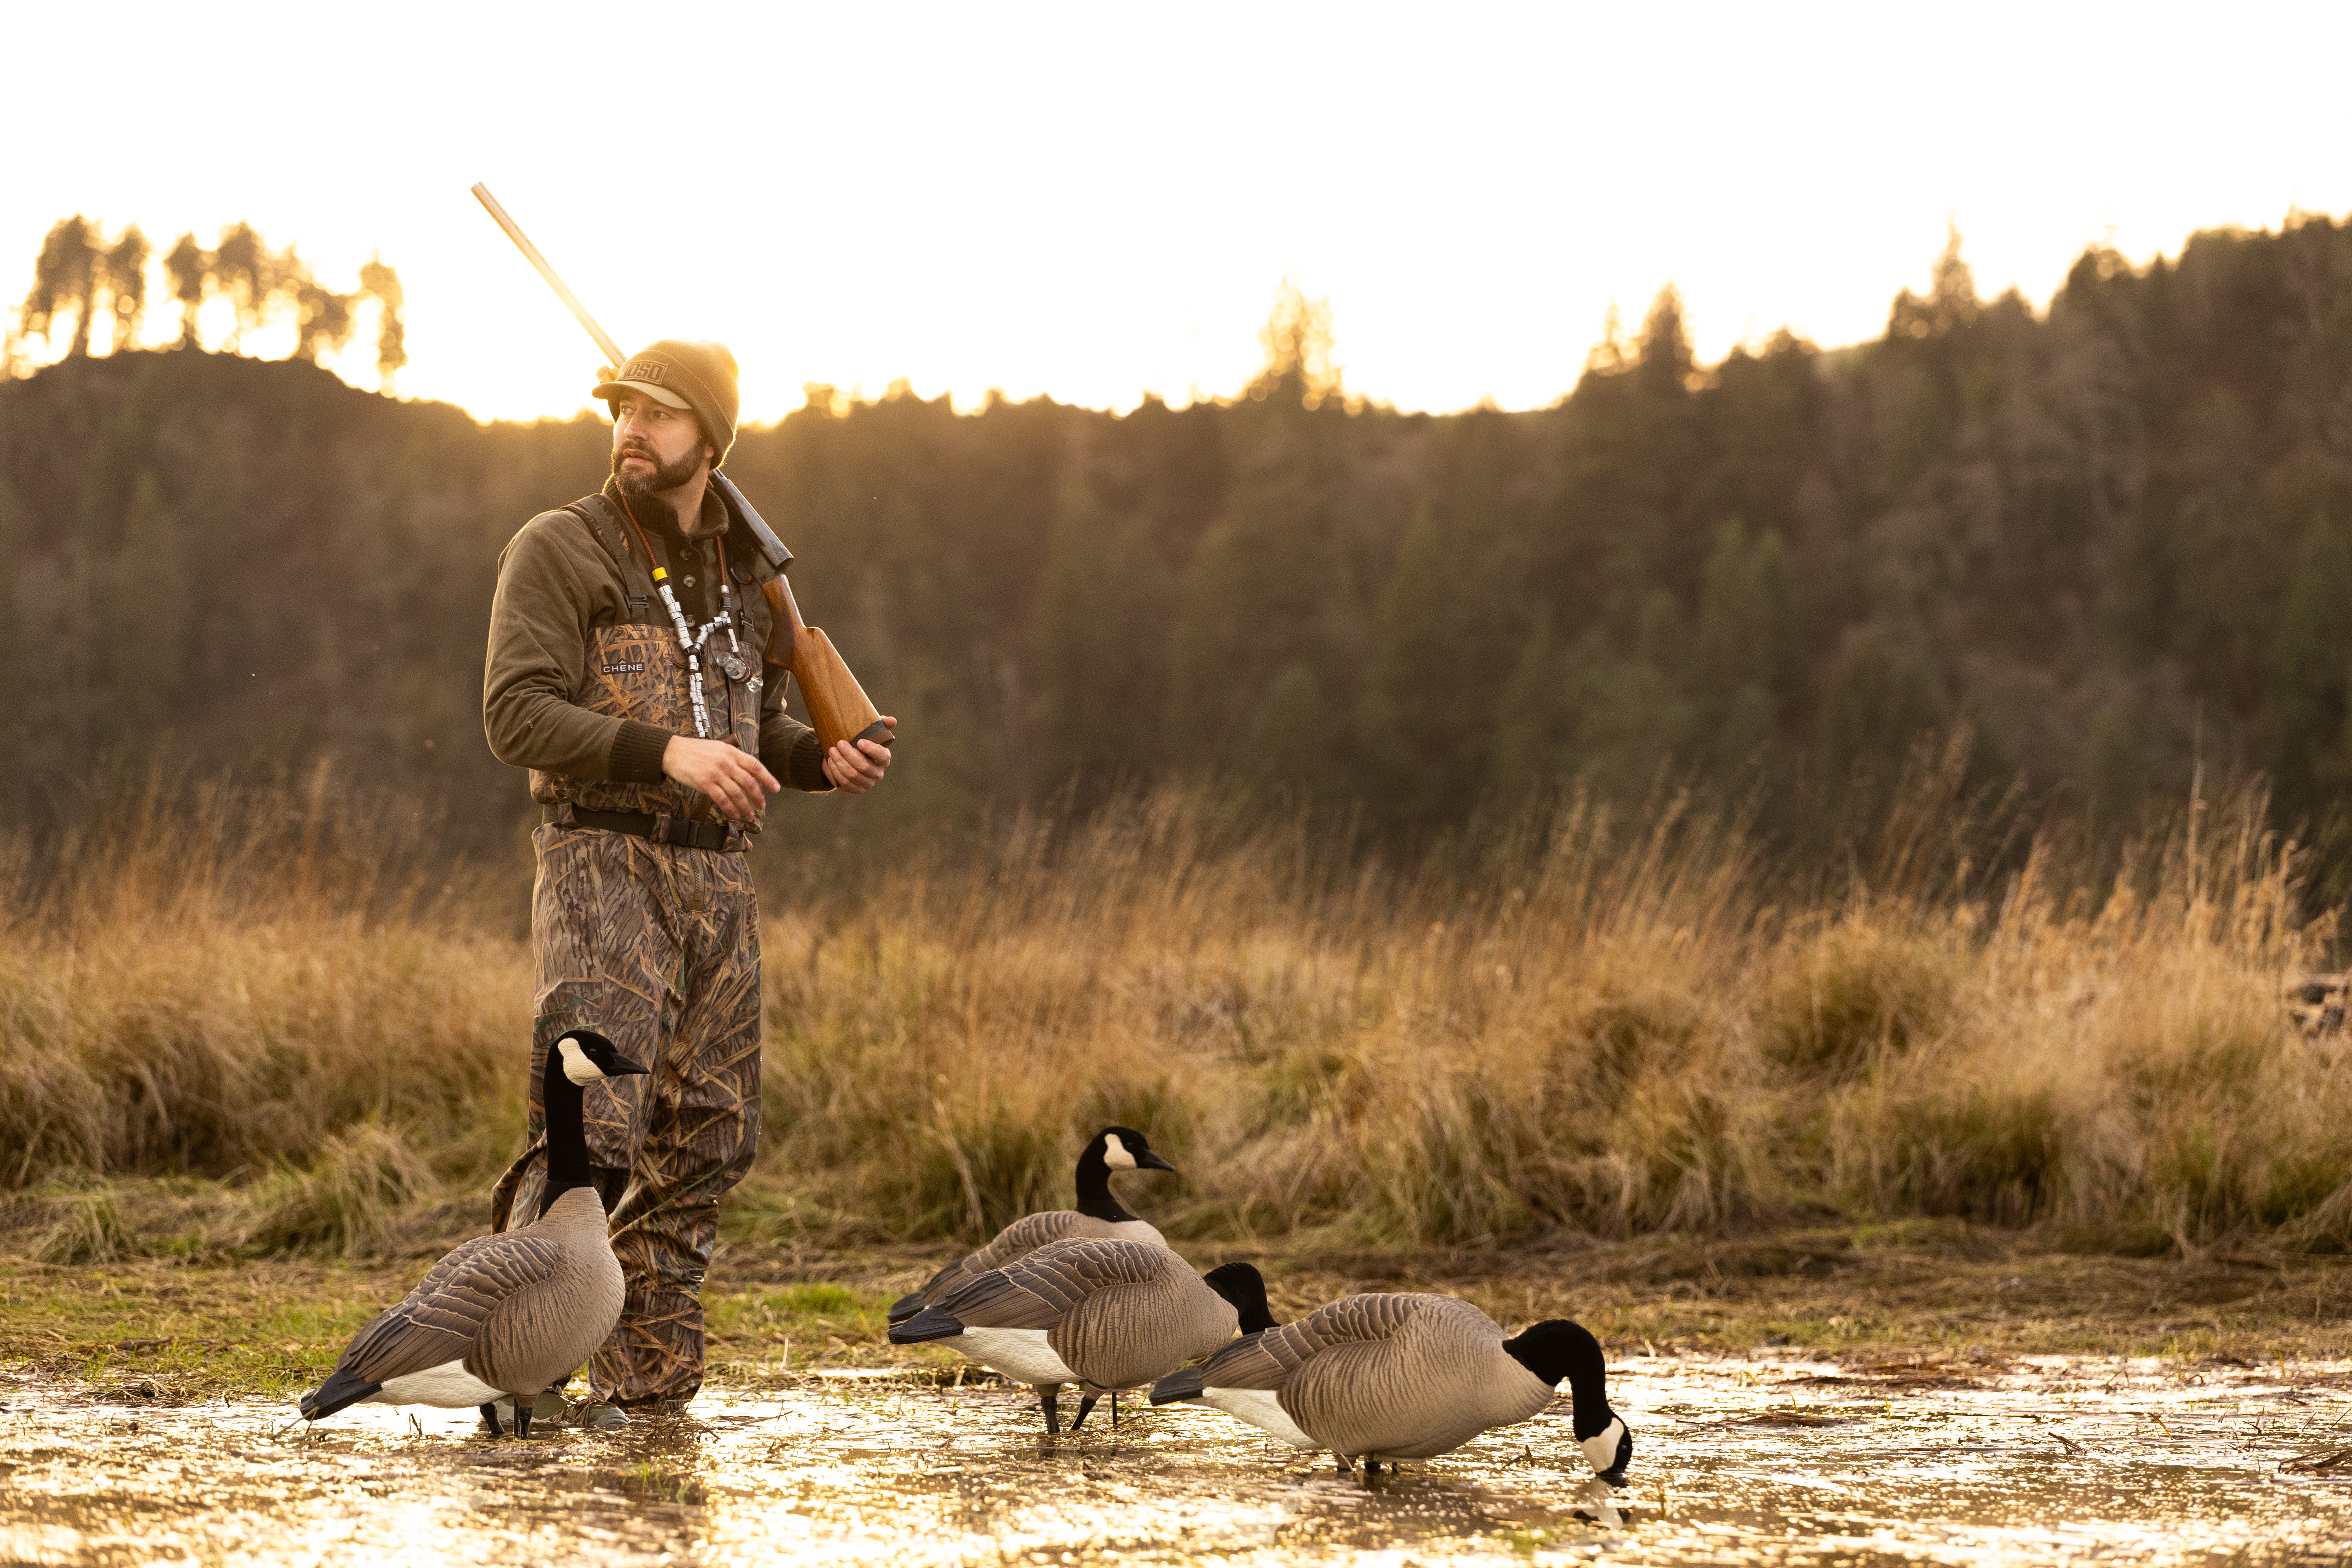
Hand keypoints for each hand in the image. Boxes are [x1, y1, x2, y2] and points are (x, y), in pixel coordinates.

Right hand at [661, 735, 778, 820]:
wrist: (672, 752)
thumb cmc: (695, 750)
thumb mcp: (718, 748)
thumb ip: (732, 758)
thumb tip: (746, 772)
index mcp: (731, 752)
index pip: (755, 765)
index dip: (768, 778)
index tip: (776, 788)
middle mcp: (726, 762)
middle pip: (749, 782)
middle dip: (758, 797)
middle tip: (762, 806)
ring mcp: (716, 773)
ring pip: (737, 793)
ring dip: (745, 806)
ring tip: (750, 815)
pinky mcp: (705, 783)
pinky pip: (722, 799)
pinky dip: (730, 809)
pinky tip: (734, 815)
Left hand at [822, 716, 895, 793]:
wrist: (849, 759)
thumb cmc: (861, 744)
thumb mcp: (870, 733)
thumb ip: (882, 725)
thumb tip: (892, 720)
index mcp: (884, 759)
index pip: (882, 756)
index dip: (872, 749)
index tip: (859, 741)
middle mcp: (877, 773)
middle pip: (863, 766)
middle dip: (849, 754)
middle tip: (839, 743)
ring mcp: (867, 783)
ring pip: (852, 775)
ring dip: (840, 762)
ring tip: (831, 750)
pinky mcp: (856, 789)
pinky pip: (844, 783)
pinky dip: (835, 772)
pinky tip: (830, 762)